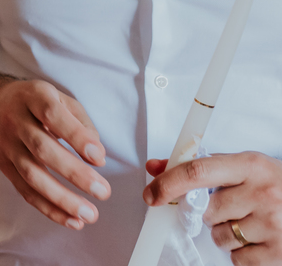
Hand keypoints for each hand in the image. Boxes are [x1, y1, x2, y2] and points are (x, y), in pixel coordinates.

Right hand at [0, 79, 110, 229]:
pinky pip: (25, 191)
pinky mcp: (3, 166)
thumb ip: (80, 122)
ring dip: (62, 198)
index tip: (99, 157)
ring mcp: (6, 145)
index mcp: (32, 97)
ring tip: (89, 214)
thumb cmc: (34, 104)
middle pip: (42, 149)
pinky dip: (49, 209)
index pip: (52, 115)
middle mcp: (14, 120)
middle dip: (74, 173)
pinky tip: (72, 220)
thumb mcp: (58, 98)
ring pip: (32, 175)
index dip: (75, 136)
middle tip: (103, 191)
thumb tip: (96, 157)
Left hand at [145, 152, 281, 264]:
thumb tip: (154, 168)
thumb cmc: (277, 185)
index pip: (197, 171)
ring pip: (219, 236)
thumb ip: (199, 167)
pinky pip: (237, 259)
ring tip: (250, 222)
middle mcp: (263, 193)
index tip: (152, 195)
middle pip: (206, 210)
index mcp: (251, 165)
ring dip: (225, 233)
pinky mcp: (280, 253)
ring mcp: (274, 224)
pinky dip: (242, 253)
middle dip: (208, 213)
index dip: (168, 184)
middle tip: (230, 207)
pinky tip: (259, 239)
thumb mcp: (244, 167)